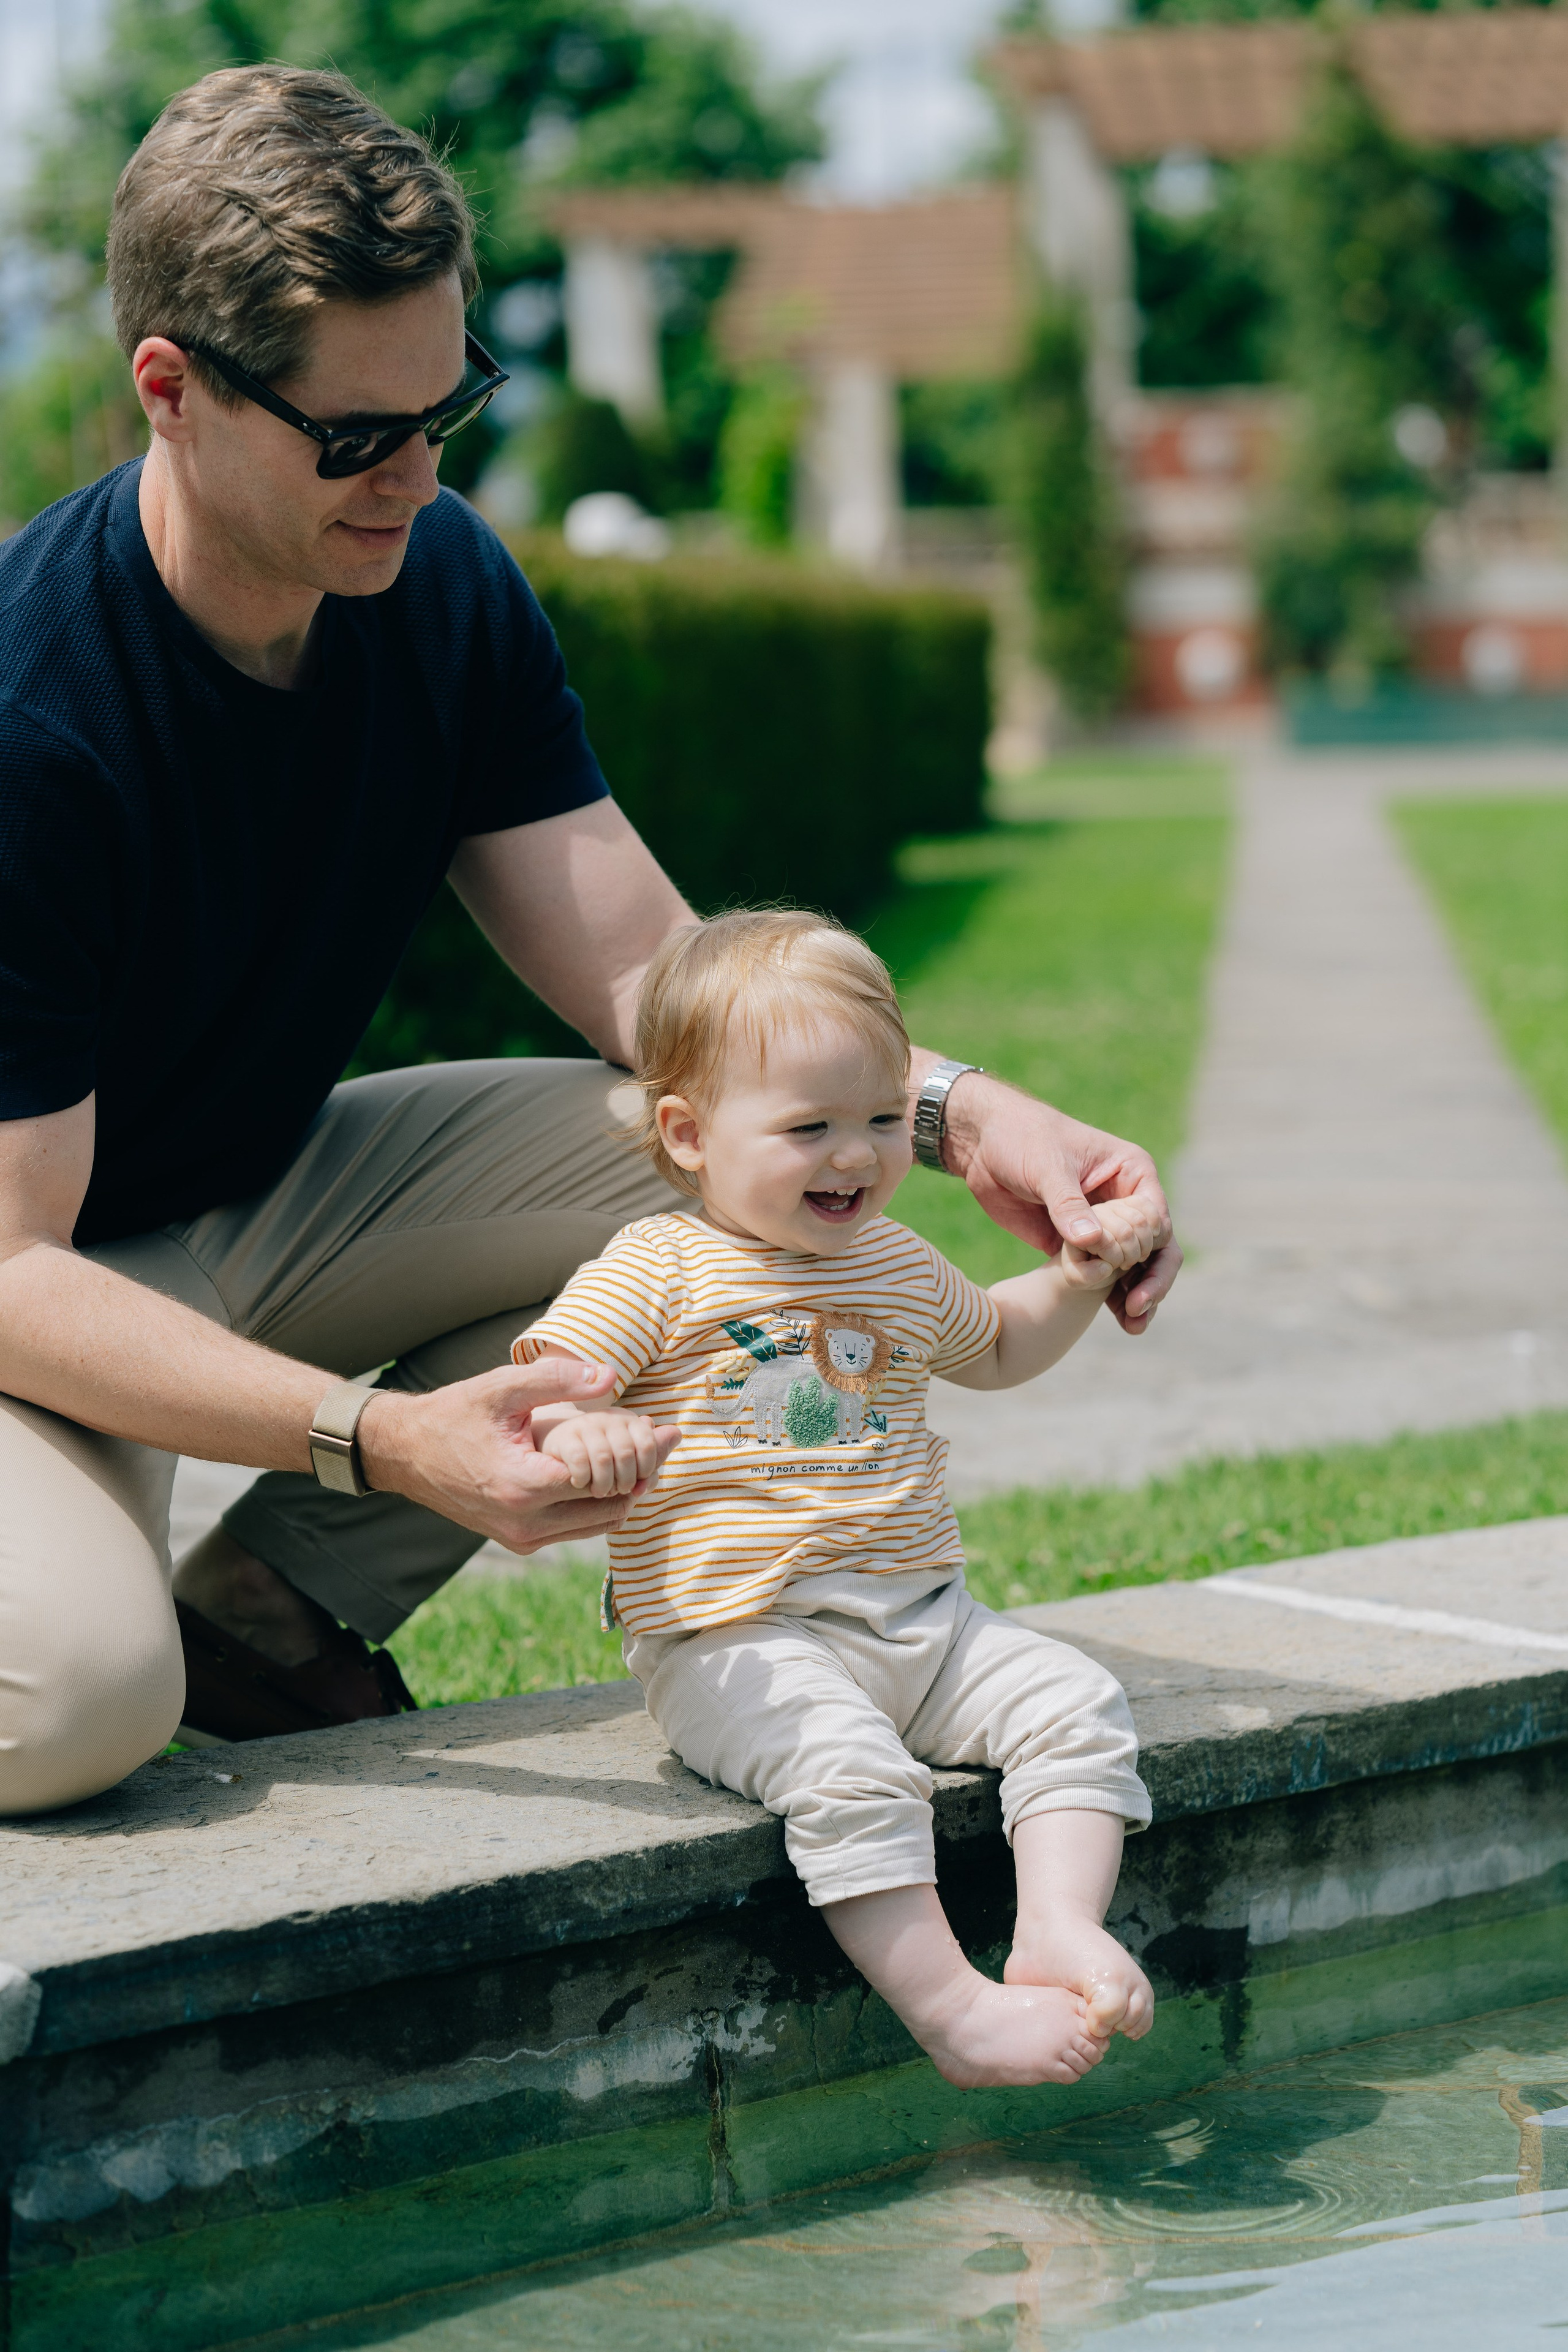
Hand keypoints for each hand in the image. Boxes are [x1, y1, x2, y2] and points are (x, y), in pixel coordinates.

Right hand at [357, 1357, 679, 1553]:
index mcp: (524, 1486)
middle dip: (639, 1475)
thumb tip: (610, 1376)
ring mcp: (522, 1539)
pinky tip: (606, 1473)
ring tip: (639, 1455)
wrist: (405, 1453)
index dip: (637, 1453)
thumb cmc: (453, 1415)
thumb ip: (557, 1380)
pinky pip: (576, 1530)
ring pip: (598, 1525)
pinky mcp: (519, 1541)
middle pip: (610, 1509)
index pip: (604, 1480)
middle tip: (660, 1443)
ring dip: (622, 1494)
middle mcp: (525, 1523)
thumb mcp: (502, 1387)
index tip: (660, 1430)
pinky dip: (597, 1506)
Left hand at [938, 1071, 1179, 1332]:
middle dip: (1152, 1279)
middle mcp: (1125, 1201)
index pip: (1156, 1217)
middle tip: (1137, 1308)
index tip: (1127, 1268)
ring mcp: (1103, 1226)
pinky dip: (1110, 1297)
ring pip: (1133, 1268)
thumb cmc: (1021, 1137)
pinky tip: (1117, 1320)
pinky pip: (1103, 1276)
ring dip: (1136, 1296)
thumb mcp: (1046, 1166)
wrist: (982, 1145)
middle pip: (1155, 1248)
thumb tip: (1092, 1242)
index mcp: (1131, 1172)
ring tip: (1133, 1325)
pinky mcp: (1078, 1246)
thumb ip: (1068, 1204)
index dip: (1150, 1247)